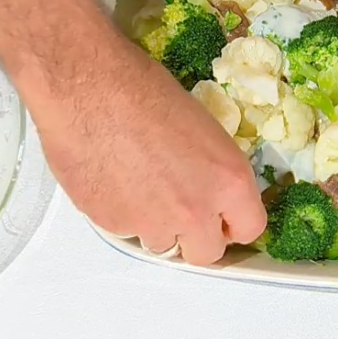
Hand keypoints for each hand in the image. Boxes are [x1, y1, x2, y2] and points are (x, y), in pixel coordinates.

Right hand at [35, 33, 267, 264]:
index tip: (224, 217)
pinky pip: (126, 230)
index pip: (249, 228)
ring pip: (163, 244)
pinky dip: (123, 213)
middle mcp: (197, 211)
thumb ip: (212, 172)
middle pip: (207, 252)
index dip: (235, 223)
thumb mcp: (203, 129)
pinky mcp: (114, 225)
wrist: (88, 86)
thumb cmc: (145, 91)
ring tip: (140, 183)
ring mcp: (154, 224)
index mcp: (230, 182)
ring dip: (158, 224)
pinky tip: (113, 179)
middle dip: (198, 236)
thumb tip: (207, 187)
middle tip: (183, 208)